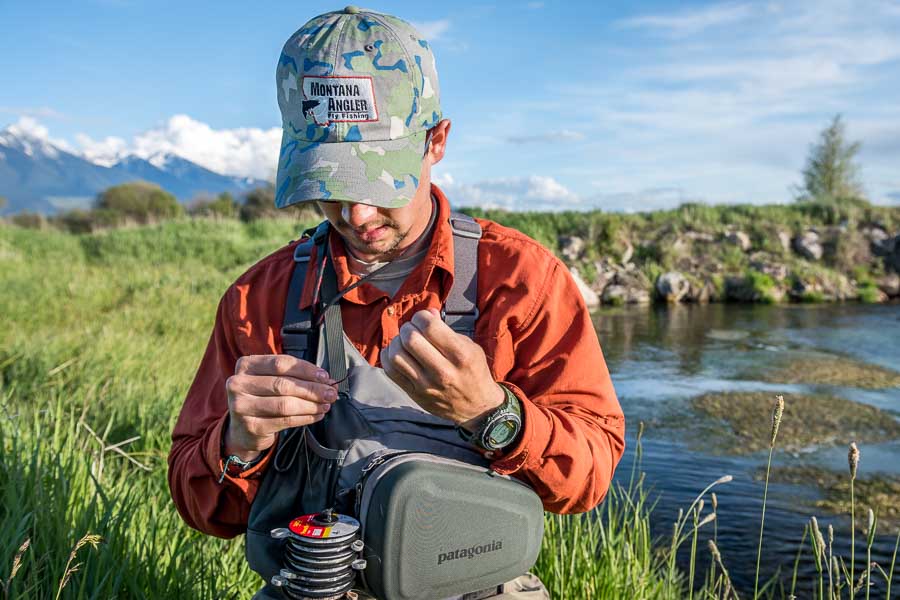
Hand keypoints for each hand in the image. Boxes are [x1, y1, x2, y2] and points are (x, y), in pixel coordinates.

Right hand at [224, 355, 337, 460]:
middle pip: (283, 384)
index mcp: (246, 366)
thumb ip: (293, 376)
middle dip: (312, 389)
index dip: (306, 369)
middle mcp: (238, 384)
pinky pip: (285, 421)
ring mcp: (241, 406)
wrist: (242, 429)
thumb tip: (326, 380)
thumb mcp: (270, 380)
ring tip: (325, 405)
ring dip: (311, 405)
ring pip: (285, 404)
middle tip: (331, 393)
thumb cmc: (262, 397)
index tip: (325, 376)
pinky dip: (305, 418)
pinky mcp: (250, 426)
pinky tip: (316, 415)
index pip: (281, 363)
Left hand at [380, 308, 504, 425]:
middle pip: (410, 339)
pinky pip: (390, 371)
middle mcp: (442, 372)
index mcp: (460, 355)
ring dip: (397, 342)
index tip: (424, 319)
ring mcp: (426, 385)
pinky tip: (397, 353)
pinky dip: (388, 357)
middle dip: (408, 327)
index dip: (421, 317)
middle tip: (413, 329)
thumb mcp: (470, 347)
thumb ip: (447, 330)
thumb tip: (427, 313)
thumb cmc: (473, 371)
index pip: (429, 327)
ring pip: (396, 355)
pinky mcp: (415, 394)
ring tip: (405, 341)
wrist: (477, 407)